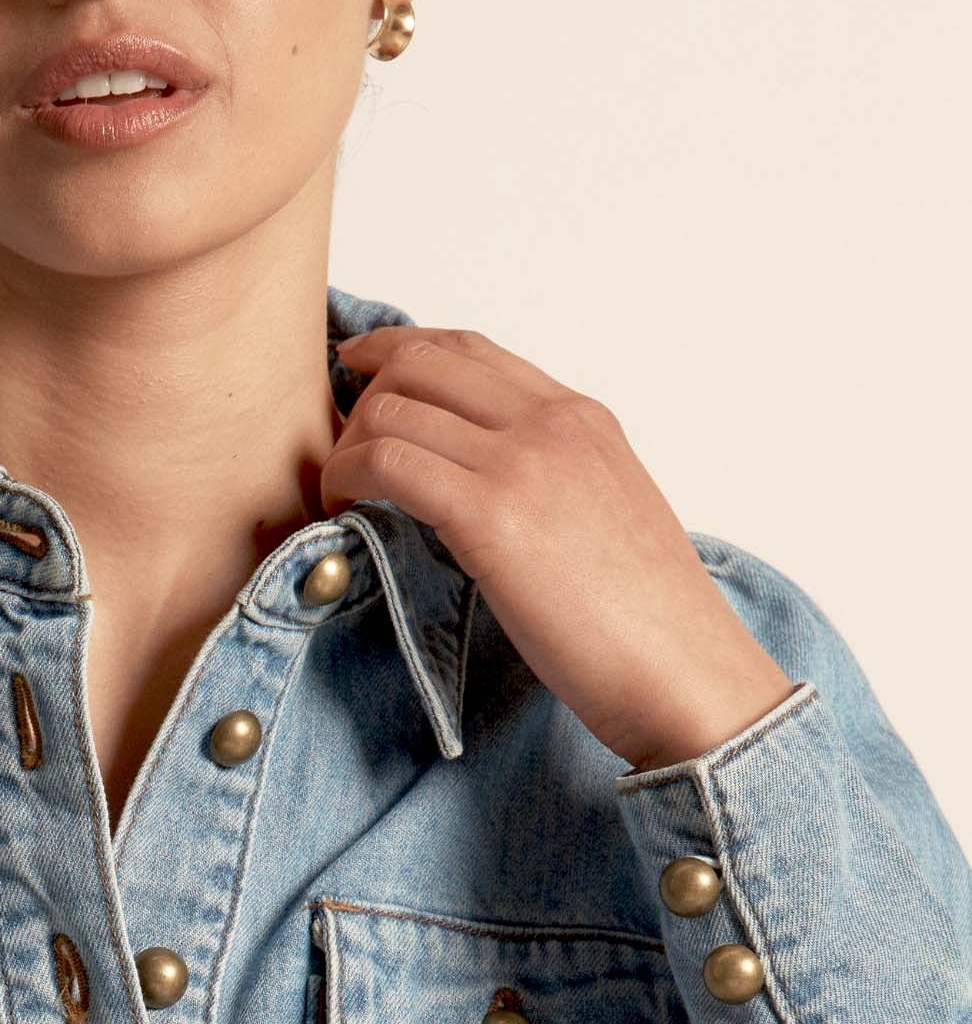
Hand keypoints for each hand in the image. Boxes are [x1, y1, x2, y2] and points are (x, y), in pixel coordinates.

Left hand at [321, 326, 796, 771]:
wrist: (685, 673)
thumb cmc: (649, 621)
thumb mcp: (606, 512)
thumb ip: (550, 478)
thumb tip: (478, 481)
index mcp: (581, 418)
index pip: (471, 351)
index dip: (401, 349)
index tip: (361, 368)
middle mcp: (551, 424)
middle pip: (421, 364)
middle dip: (362, 395)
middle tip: (338, 444)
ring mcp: (522, 463)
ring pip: (393, 410)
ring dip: (347, 447)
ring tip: (341, 494)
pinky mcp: (491, 516)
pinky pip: (387, 463)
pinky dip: (345, 479)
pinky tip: (341, 511)